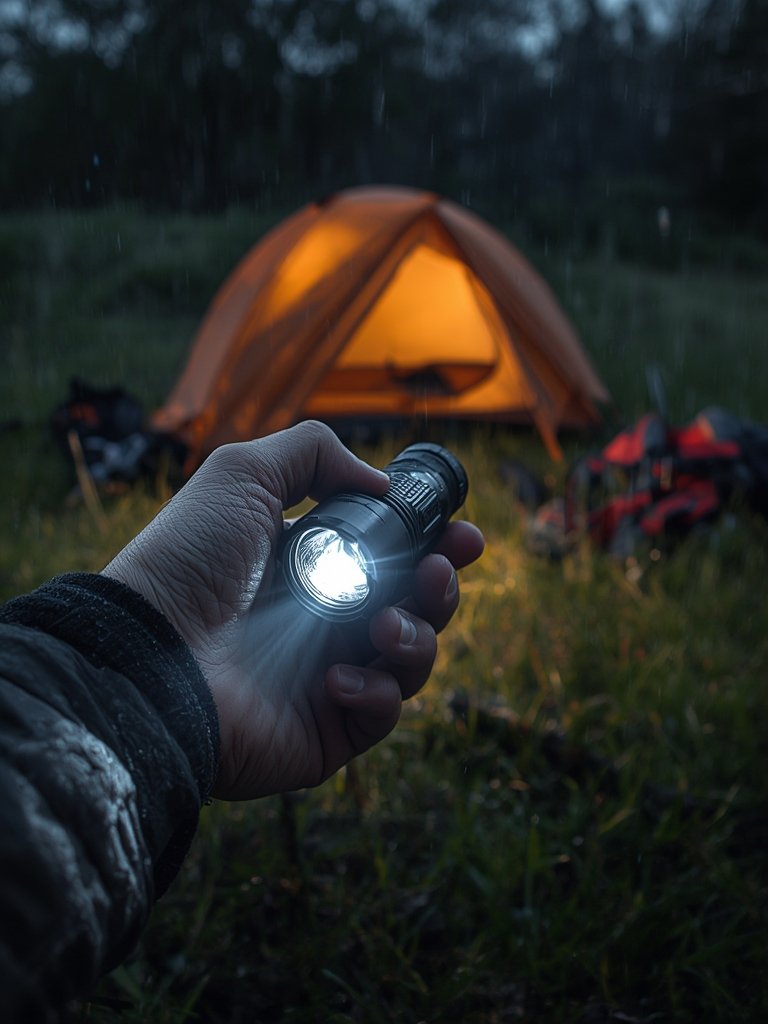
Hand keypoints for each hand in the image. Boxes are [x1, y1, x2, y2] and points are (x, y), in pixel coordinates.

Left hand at [103, 421, 483, 799]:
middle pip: (417, 608)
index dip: (435, 546)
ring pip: (412, 660)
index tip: (460, 534)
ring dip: (418, 636)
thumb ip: (312, 453)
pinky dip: (376, 692)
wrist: (148, 651)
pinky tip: (337, 677)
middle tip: (440, 569)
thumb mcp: (243, 474)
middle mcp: (327, 621)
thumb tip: (378, 483)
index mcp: (315, 566)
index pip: (394, 558)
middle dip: (442, 587)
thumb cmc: (188, 561)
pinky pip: (382, 715)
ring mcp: (328, 677)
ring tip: (384, 625)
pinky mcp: (326, 731)